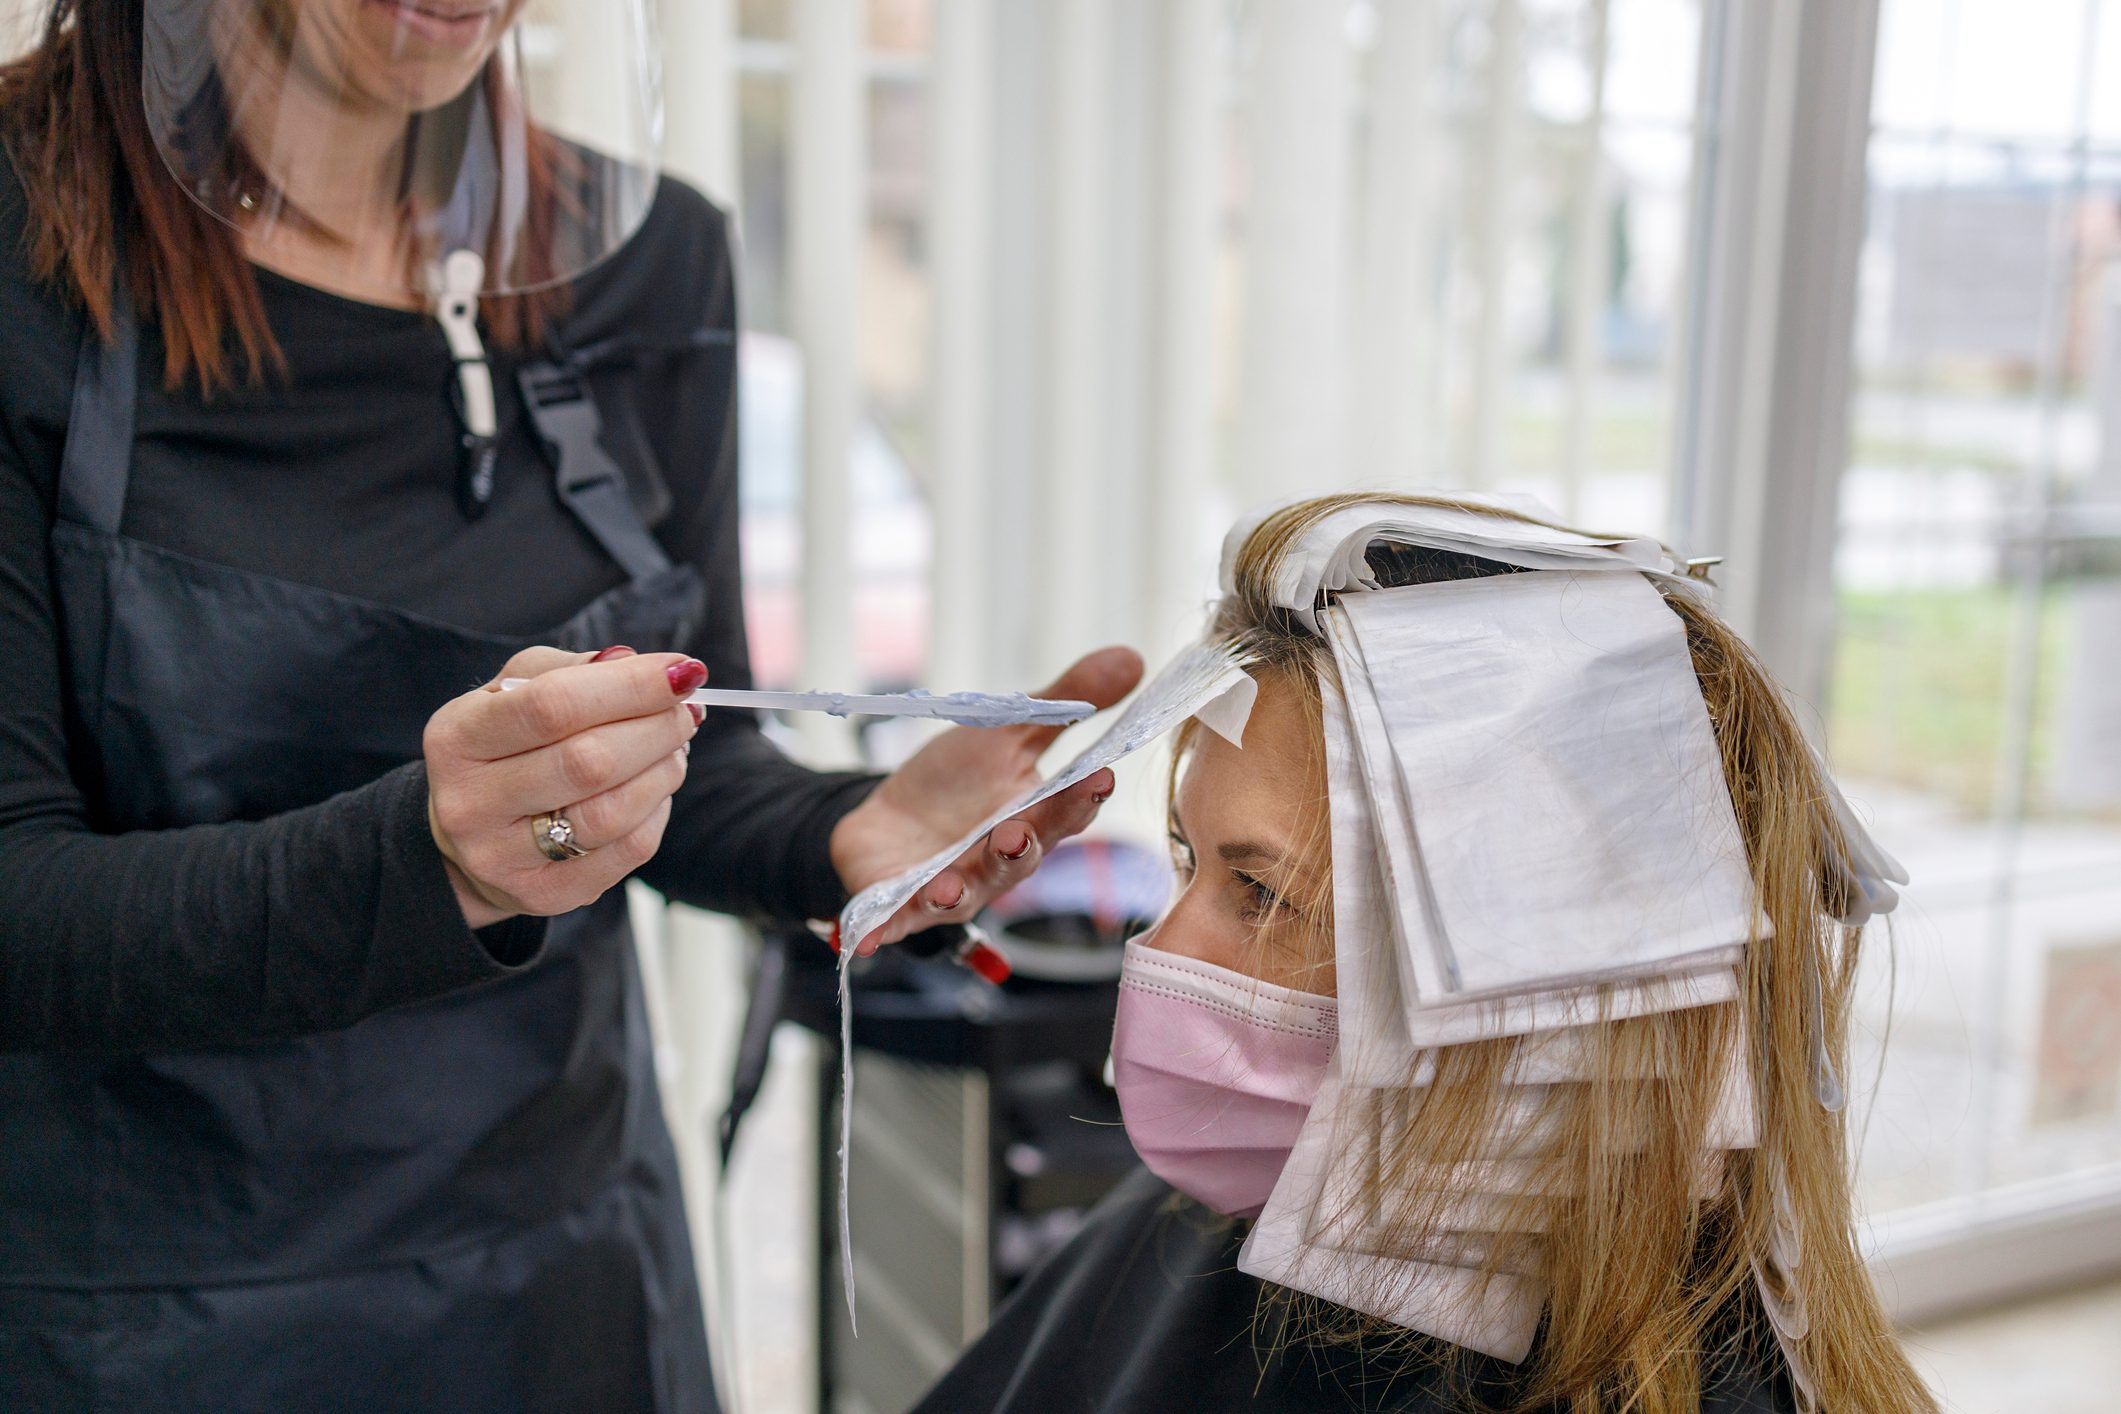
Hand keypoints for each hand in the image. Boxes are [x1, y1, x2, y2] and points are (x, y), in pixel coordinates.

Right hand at [423, 646, 702, 928]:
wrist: (470, 834)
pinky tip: (654, 789)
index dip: (629, 686)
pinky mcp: (543, 894)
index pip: (552, 706)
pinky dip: (657, 811)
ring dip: (664, 771)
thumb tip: (646, 667)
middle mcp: (469, 803)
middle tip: (686, 710)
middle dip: (657, 728)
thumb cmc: (507, 745)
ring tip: (674, 748)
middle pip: (589, 762)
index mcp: (457, 738)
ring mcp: (502, 857)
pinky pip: (628, 850)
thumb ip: (575, 670)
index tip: (682, 670)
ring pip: (613, 812)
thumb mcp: (518, 691)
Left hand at [828, 647, 1145, 953]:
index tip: (1100, 776)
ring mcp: (948, 887)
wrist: (886, 817)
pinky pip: (893, 920)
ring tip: (950, 885)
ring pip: (959, 894)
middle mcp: (996, 861)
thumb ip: (1066, 702)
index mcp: (1031, 819)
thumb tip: (1134, 655)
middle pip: (1016, 858)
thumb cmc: (956, 782)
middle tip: (1018, 830)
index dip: (1083, 798)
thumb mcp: (1007, 730)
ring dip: (955, 891)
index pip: (1066, 811)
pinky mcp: (898, 903)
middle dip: (1019, 847)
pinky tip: (870, 937)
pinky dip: (882, 928)